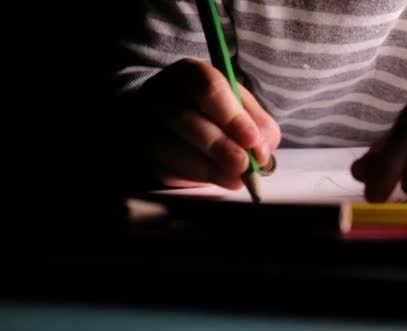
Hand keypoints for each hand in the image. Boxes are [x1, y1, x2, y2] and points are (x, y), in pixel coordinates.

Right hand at [132, 58, 280, 188]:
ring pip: (172, 148)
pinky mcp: (143, 154)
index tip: (251, 139)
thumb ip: (259, 126)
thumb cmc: (215, 112)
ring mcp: (145, 124)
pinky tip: (218, 179)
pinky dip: (197, 177)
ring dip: (209, 167)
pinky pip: (167, 169)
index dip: (231, 116)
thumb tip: (261, 152)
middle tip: (244, 164)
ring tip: (236, 177)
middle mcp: (159, 94)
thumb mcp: (242, 108)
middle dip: (220, 146)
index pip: (208, 88)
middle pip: (186, 119)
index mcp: (188, 73)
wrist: (175, 120)